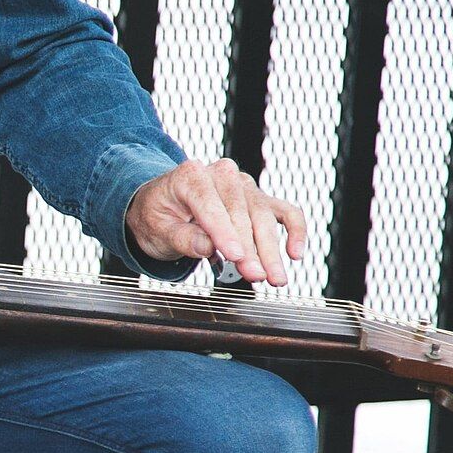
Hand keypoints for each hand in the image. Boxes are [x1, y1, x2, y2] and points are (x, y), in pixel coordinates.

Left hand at [126, 158, 306, 285]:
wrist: (161, 207)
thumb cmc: (157, 218)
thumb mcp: (157, 230)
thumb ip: (181, 238)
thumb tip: (207, 246)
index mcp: (190, 176)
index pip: (211, 204)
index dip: (224, 231)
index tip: (236, 256)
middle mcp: (221, 174)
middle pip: (241, 211)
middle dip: (250, 247)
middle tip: (257, 276)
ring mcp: (243, 186)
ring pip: (263, 216)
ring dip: (271, 249)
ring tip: (275, 278)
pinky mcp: (258, 199)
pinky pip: (284, 211)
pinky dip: (295, 230)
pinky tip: (295, 253)